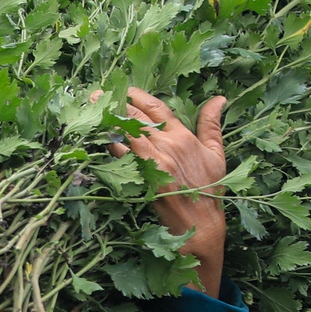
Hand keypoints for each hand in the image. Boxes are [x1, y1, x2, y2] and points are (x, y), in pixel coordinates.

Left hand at [112, 88, 227, 299]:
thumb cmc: (209, 189)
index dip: (139, 96)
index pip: (157, 108)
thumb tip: (219, 98)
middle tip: (97, 94)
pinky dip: (109, 144)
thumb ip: (212, 124)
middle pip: (136, 117)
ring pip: (125, 133)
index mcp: (183, 136)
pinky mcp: (142, 176)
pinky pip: (121, 155)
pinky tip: (96, 136)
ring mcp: (153, 160)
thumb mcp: (216, 153)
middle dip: (116, 103)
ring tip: (91, 109)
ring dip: (107, 120)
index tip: (125, 89)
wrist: (200, 222)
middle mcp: (167, 144)